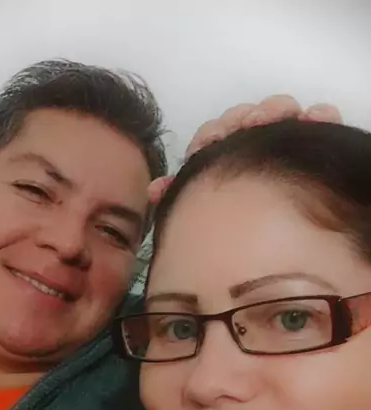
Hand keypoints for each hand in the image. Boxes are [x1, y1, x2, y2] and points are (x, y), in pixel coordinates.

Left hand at [148, 95, 342, 204]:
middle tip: (248, 126)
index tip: (211, 144)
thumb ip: (178, 194)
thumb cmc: (227, 214)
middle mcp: (248, 137)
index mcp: (220, 150)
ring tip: (276, 120)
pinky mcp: (310, 139)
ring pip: (277, 111)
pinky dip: (318, 115)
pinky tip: (316, 120)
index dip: (210, 136)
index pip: (212, 135)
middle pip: (245, 116)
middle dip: (244, 118)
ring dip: (276, 110)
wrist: (265, 235)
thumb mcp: (199, 204)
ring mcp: (279, 136)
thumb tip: (156, 190)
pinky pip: (317, 119)